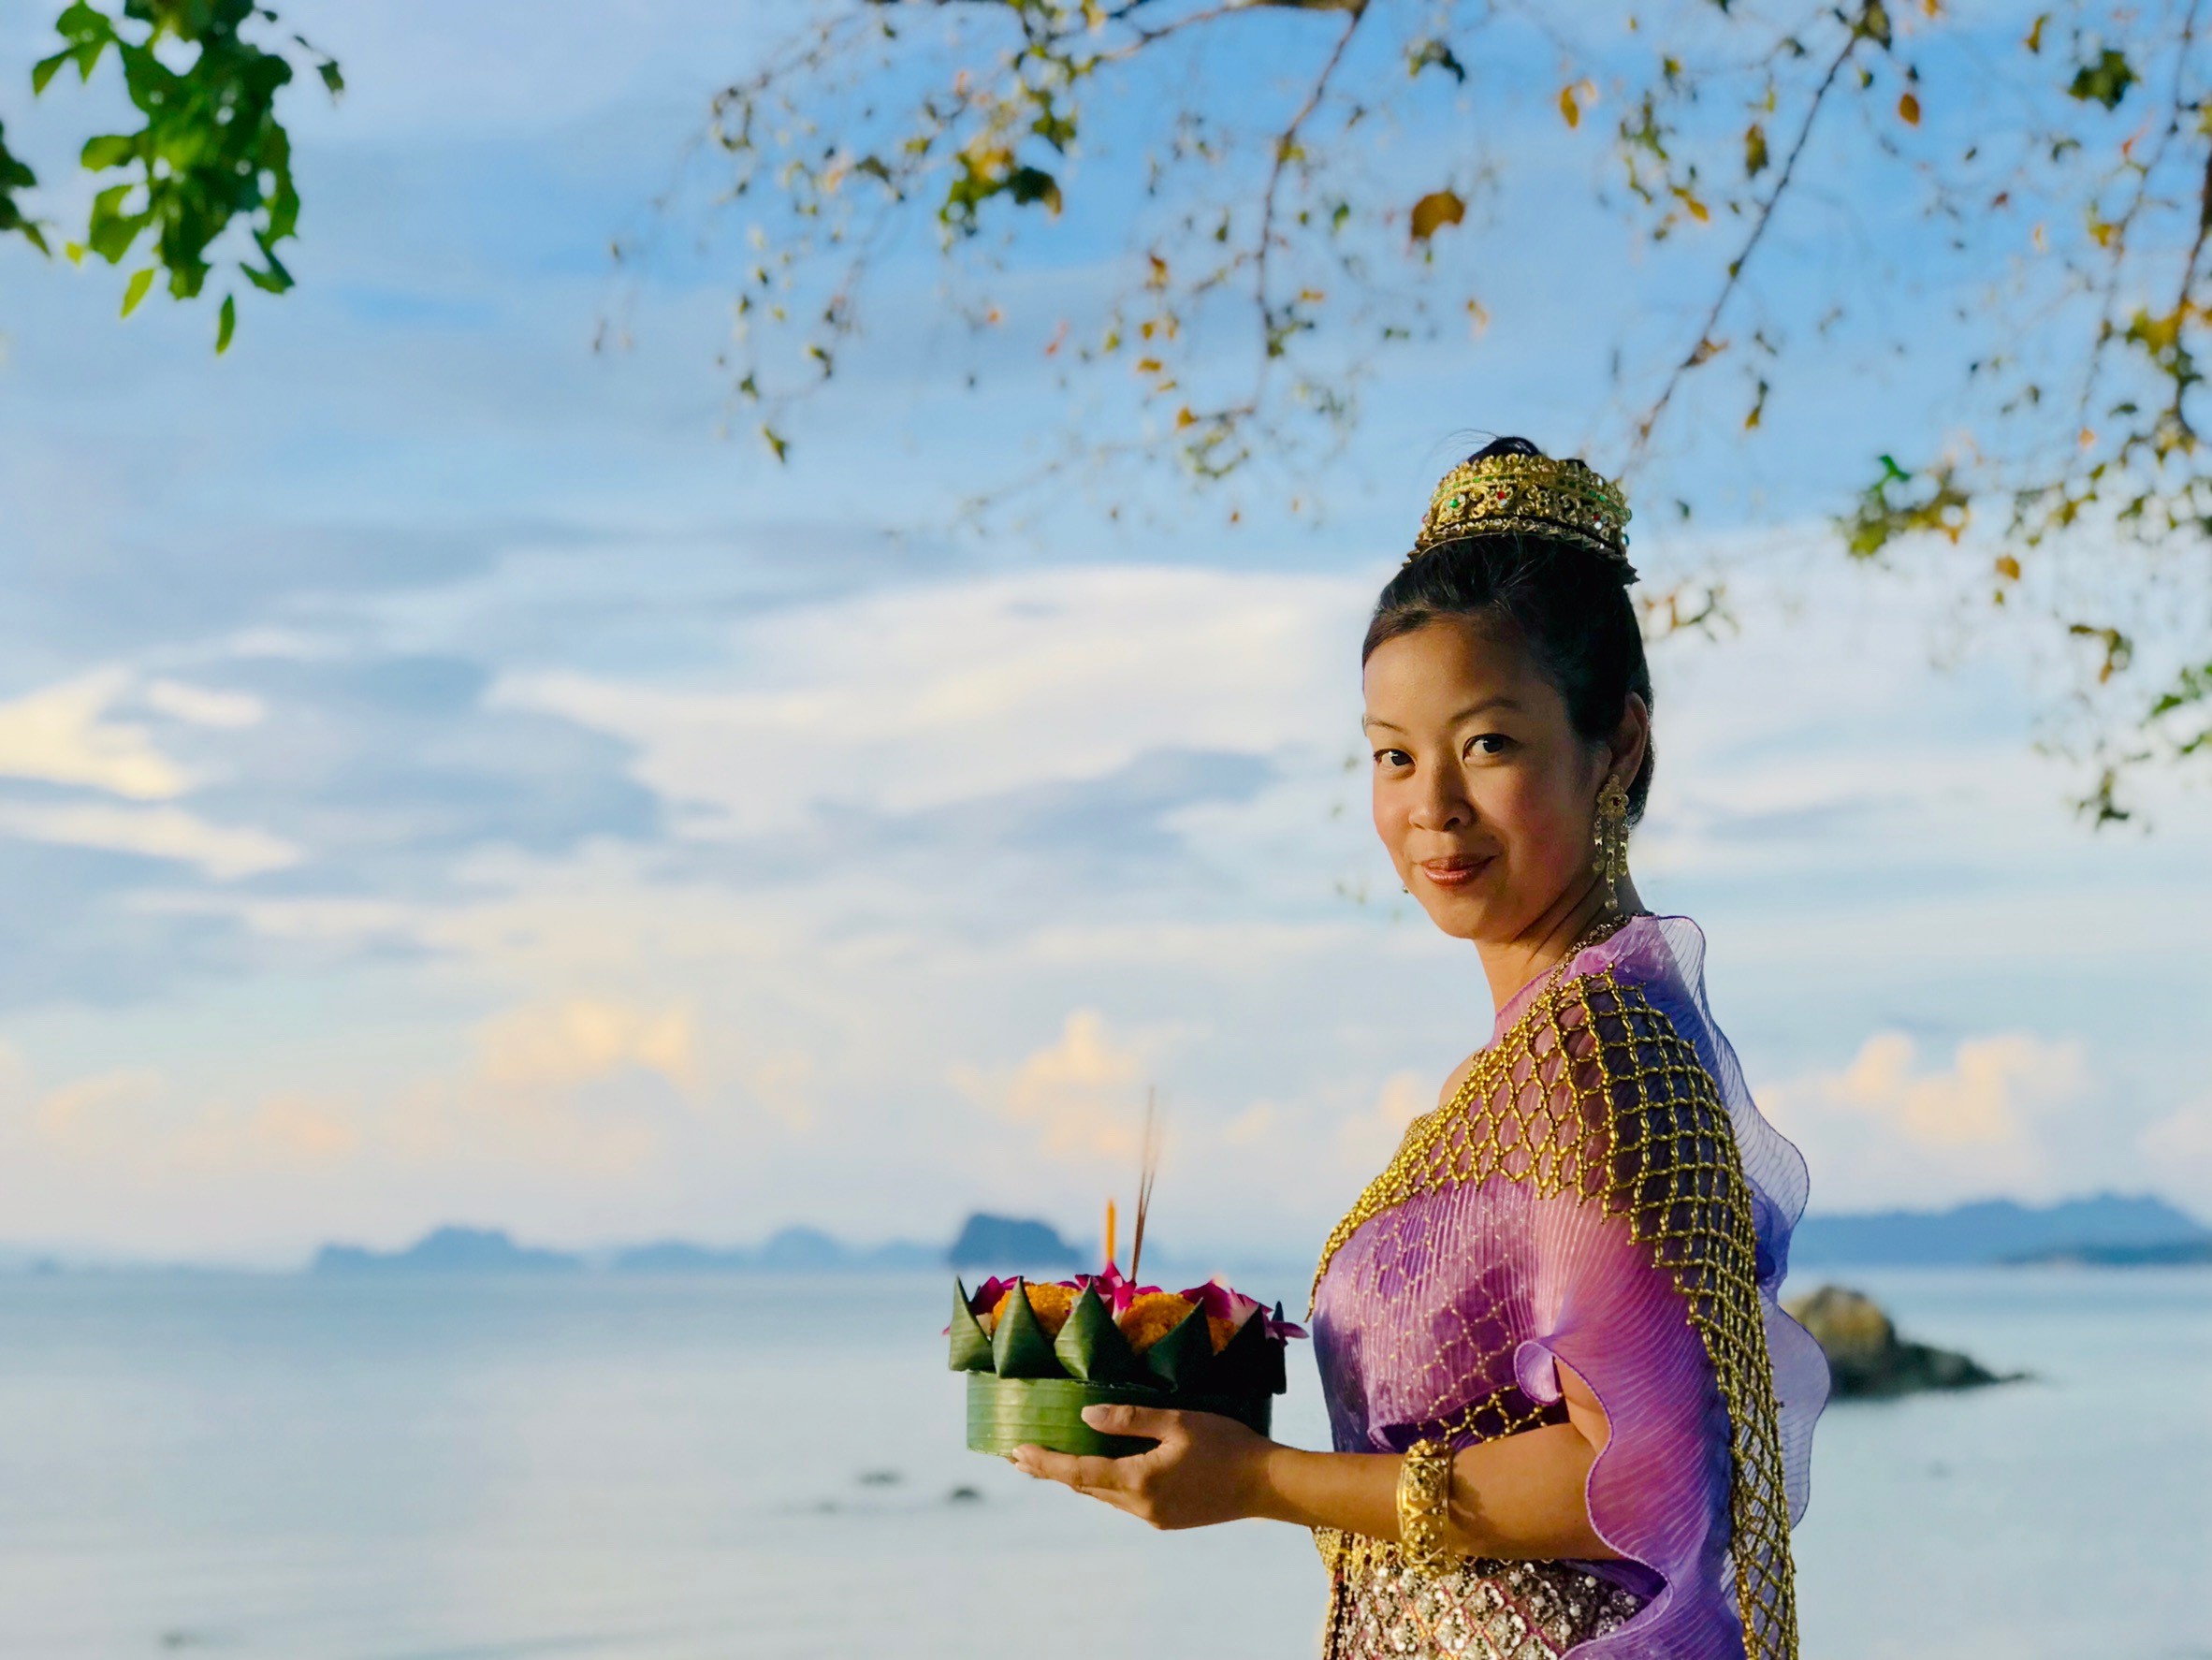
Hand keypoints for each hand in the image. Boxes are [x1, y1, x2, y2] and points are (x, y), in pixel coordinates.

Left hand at [1010, 1405, 1275, 1529]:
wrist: (1266, 1484)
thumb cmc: (1225, 1444)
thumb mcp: (1177, 1420)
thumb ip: (1130, 1418)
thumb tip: (1085, 1417)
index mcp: (1139, 1481)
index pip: (1078, 1474)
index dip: (1046, 1463)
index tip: (1016, 1452)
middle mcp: (1139, 1506)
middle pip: (1085, 1488)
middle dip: (1052, 1471)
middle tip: (1021, 1456)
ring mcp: (1154, 1516)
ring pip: (1104, 1496)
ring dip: (1077, 1479)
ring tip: (1052, 1463)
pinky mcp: (1167, 1518)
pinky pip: (1124, 1500)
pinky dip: (1104, 1483)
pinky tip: (1101, 1470)